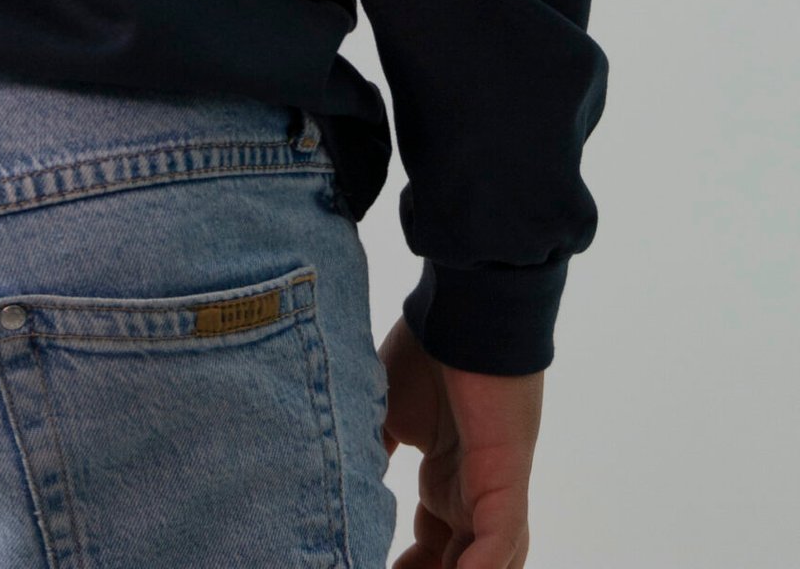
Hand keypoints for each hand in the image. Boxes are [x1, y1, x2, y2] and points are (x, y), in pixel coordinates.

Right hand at [378, 314, 543, 568]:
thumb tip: (342, 478)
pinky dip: (482, 568)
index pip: (436, 544)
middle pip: (460, 561)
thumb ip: (372, 447)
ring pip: (487, 562)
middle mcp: (474, 493)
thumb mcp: (386, 409)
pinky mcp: (507, 480)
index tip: (367, 567)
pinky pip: (500, 540)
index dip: (411, 566)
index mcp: (450, 479)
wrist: (466, 306)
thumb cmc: (429, 347)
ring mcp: (494, 491)